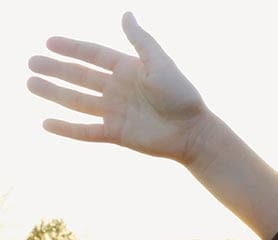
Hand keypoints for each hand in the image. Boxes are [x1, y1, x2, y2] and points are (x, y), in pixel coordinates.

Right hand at [27, 12, 212, 164]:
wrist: (193, 132)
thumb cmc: (181, 95)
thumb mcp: (161, 63)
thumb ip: (141, 41)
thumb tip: (126, 14)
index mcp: (129, 70)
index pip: (94, 55)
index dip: (72, 48)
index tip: (50, 42)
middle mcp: (118, 89)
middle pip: (80, 77)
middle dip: (56, 69)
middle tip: (31, 62)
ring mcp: (115, 112)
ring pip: (77, 101)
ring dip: (54, 93)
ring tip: (31, 84)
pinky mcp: (116, 134)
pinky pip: (85, 131)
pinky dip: (66, 128)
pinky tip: (46, 123)